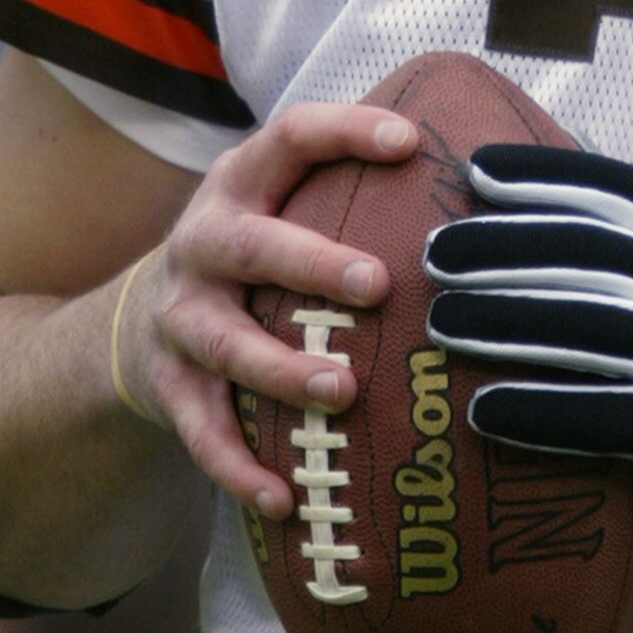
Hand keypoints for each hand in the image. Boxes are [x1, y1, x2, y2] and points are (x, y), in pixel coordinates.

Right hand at [109, 104, 419, 514]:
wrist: (143, 315)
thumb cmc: (258, 253)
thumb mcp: (285, 202)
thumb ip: (356, 188)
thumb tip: (489, 186)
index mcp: (242, 185)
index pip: (291, 138)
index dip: (344, 132)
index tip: (409, 141)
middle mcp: (203, 243)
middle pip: (250, 245)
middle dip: (310, 262)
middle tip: (376, 284)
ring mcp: (181, 316)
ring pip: (225, 344)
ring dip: (281, 370)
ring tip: (342, 392)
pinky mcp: (169, 384)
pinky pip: (202, 431)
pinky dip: (239, 468)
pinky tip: (284, 500)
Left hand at [424, 147, 632, 569]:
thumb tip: (527, 190)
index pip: (610, 190)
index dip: (540, 176)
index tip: (476, 173)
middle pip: (581, 257)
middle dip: (498, 251)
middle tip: (433, 257)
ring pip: (582, 331)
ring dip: (501, 324)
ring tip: (440, 324)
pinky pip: (600, 416)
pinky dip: (537, 412)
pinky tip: (483, 411)